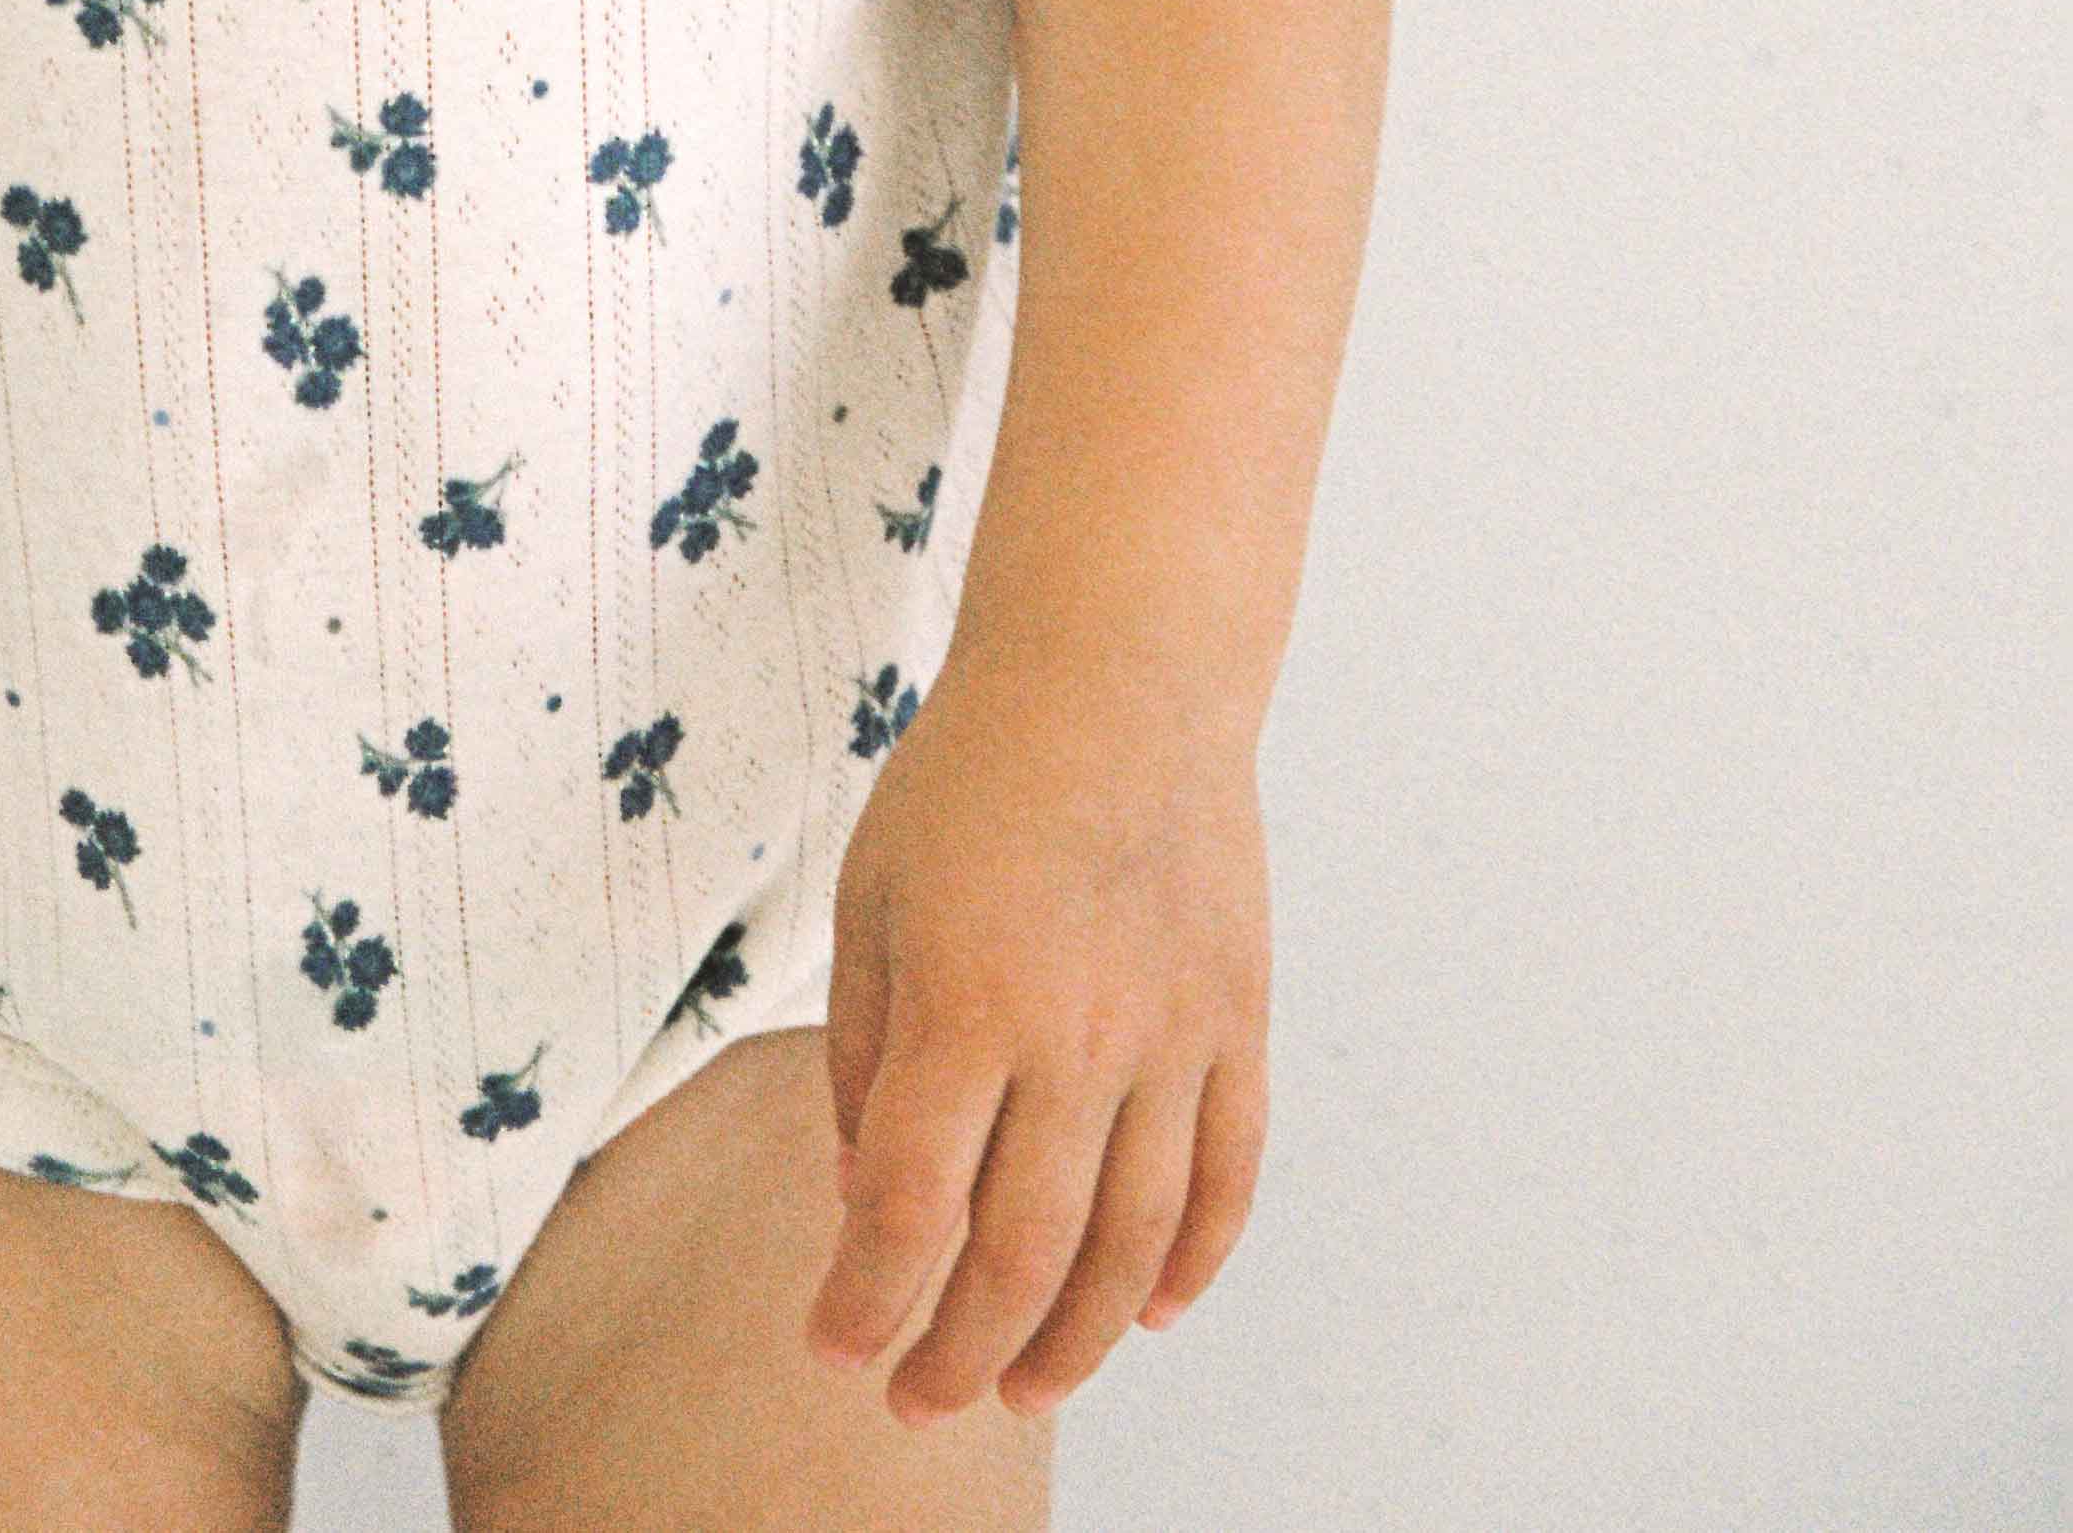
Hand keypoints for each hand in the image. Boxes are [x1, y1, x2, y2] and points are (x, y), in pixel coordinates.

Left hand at [805, 647, 1271, 1423]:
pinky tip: (1150, 1313)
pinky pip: (1228, 1175)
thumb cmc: (973, 775)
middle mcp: (1077, 1034)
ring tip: (1024, 1385)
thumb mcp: (874, 895)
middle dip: (961, 1351)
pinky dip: (1194, 1261)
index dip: (868, 1296)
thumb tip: (871, 1190)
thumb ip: (870, 1050)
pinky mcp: (1239, 1020)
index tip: (835, 1349)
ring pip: (1134, 1240)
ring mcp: (1174, 1034)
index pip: (910, 1203)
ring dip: (1076, 1335)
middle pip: (1022, 1250)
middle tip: (920, 1402)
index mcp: (966, 999)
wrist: (1117, 672)